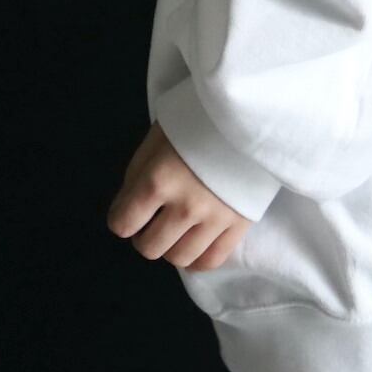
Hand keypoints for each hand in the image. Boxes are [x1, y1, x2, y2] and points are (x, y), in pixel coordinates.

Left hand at [107, 120, 253, 270]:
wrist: (249, 112)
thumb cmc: (196, 119)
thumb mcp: (157, 137)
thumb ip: (137, 174)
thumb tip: (128, 207)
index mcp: (158, 180)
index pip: (123, 224)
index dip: (122, 218)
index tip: (130, 211)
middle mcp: (184, 207)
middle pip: (150, 248)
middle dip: (144, 235)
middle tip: (154, 219)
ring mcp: (214, 219)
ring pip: (179, 258)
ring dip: (171, 247)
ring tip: (177, 229)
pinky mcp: (239, 224)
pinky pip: (211, 260)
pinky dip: (197, 259)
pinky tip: (195, 243)